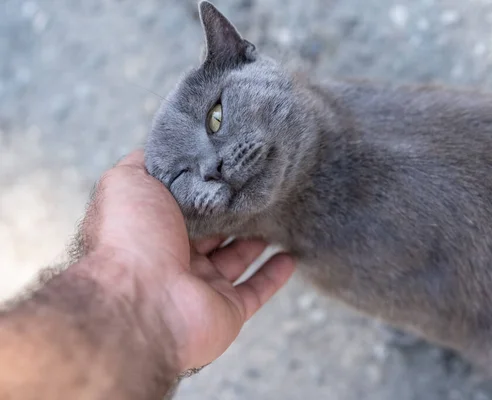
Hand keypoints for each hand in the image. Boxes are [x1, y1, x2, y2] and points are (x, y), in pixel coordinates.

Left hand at [75, 149, 294, 371]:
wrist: (141, 302)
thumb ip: (146, 163)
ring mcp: (203, 286)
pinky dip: (273, 275)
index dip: (207, 187)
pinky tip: (289, 256)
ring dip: (257, 241)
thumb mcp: (128, 182)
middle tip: (260, 189)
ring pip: (236, 259)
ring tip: (277, 216)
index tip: (231, 167)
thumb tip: (163, 148)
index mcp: (155, 229)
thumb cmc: (131, 239)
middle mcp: (177, 258)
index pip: (186, 205)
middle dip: (235, 212)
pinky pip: (256, 291)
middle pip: (214, 231)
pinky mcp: (227, 310)